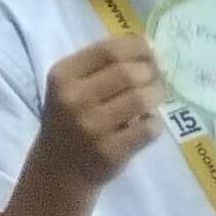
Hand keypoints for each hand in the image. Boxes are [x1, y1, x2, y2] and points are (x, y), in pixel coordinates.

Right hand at [34, 35, 166, 187]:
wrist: (58, 168)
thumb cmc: (70, 118)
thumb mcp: (71, 86)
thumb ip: (102, 65)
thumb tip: (150, 48)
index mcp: (63, 75)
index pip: (109, 50)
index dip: (139, 48)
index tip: (150, 54)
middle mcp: (73, 98)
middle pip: (130, 73)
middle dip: (152, 73)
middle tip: (155, 78)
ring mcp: (92, 127)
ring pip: (142, 99)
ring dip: (157, 95)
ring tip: (154, 98)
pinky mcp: (111, 151)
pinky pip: (149, 128)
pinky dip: (155, 122)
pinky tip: (146, 123)